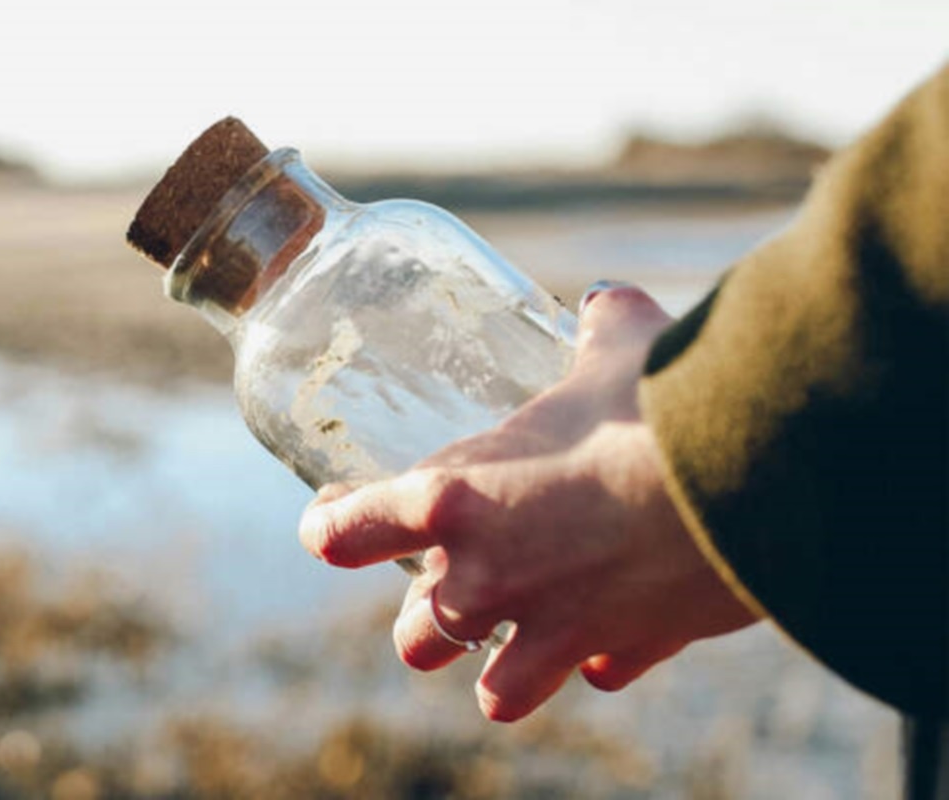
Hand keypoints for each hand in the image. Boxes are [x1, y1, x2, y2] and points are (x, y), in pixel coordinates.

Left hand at [299, 284, 761, 721]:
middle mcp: (485, 579)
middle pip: (414, 637)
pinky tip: (612, 633)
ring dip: (499, 667)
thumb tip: (604, 301)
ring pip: (493, 691)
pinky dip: (596, 659)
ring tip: (520, 637)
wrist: (749, 479)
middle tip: (453, 582)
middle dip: (427, 617)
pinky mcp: (621, 652)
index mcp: (453, 499)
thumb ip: (596, 325)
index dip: (330, 529)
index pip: (346, 533)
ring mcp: (549, 629)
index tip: (329, 523)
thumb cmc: (657, 402)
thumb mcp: (616, 347)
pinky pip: (591, 675)